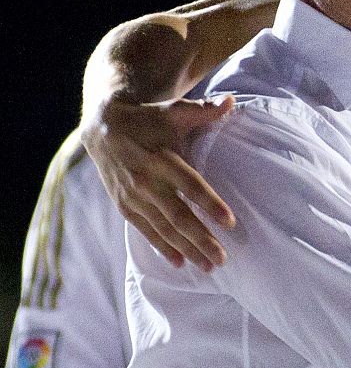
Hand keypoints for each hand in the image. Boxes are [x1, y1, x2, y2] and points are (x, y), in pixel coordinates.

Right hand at [81, 98, 235, 269]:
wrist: (103, 126)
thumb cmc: (149, 119)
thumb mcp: (174, 111)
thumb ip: (203, 110)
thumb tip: (231, 102)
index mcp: (161, 157)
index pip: (190, 185)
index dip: (210, 204)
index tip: (231, 222)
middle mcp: (146, 180)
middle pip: (178, 215)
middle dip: (201, 239)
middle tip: (223, 258)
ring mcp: (133, 196)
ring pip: (163, 228)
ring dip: (186, 249)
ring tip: (208, 266)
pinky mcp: (124, 205)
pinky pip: (144, 230)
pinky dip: (161, 247)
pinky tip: (179, 262)